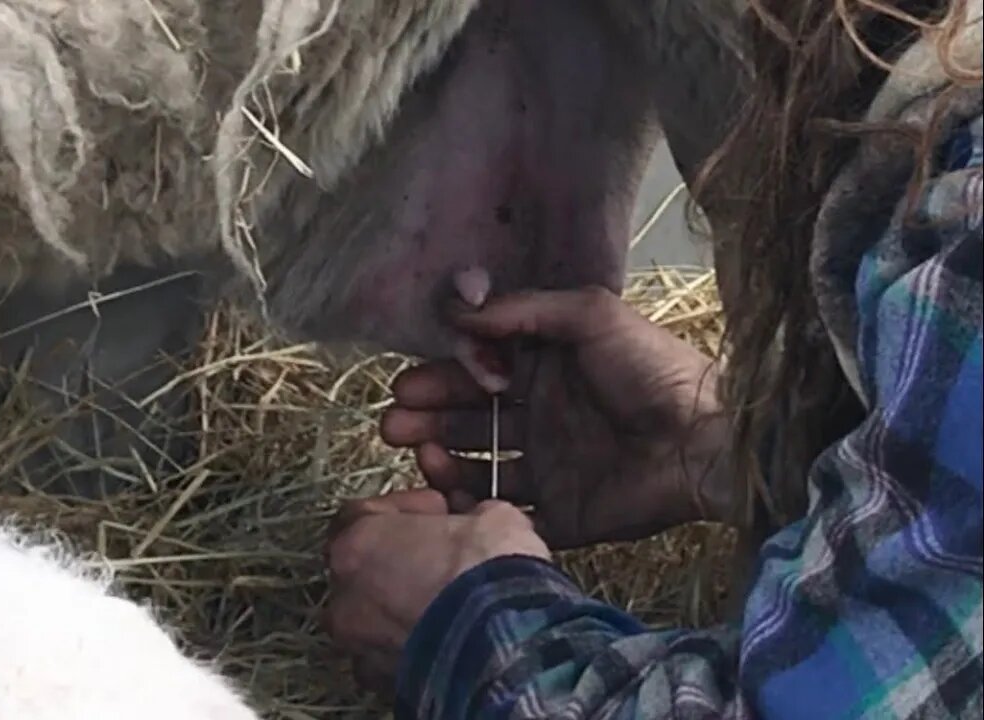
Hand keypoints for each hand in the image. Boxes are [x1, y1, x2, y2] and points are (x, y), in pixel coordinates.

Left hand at [323, 489, 547, 695]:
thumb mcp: (491, 518)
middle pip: (361, 567)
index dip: (404, 510)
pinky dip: (409, 645)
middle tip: (439, 556)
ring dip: (400, 605)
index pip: (363, 513)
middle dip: (398, 560)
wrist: (506, 641)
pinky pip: (387, 655)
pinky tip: (445, 636)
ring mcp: (360, 641)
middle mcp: (347, 593)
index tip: (435, 512)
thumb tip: (480, 520)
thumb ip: (467, 515)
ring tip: (445, 601)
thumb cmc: (488, 578)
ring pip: (371, 616)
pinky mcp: (382, 679)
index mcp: (359, 542)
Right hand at [382, 286, 731, 548]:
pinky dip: (476, 511)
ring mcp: (550, 470)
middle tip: (394, 428)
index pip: (475, 374)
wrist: (705, 440)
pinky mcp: (563, 516)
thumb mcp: (590, 315)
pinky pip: (508, 516)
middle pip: (467, 422)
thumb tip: (457, 311)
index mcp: (544, 371)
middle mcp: (540, 419)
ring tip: (423, 459)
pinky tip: (452, 499)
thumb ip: (522, 311)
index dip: (438, 379)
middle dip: (426, 422)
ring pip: (478, 470)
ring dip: (443, 464)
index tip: (408, 386)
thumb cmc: (651, 370)